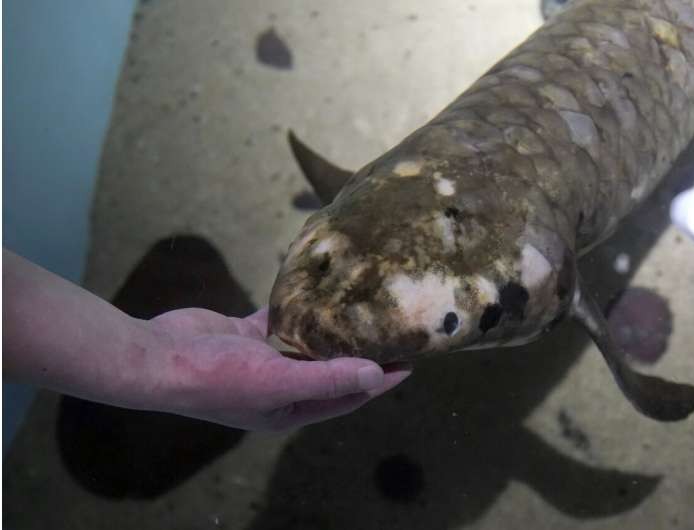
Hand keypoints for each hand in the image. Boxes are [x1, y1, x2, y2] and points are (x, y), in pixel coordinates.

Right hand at [146, 307, 411, 430]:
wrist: (156, 356)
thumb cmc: (216, 378)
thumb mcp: (277, 383)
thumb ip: (327, 379)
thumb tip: (375, 375)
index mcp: (290, 409)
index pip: (347, 395)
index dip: (378, 381)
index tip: (409, 362)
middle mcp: (280, 387)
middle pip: (331, 368)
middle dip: (360, 351)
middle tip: (391, 328)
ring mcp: (262, 360)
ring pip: (306, 342)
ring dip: (330, 327)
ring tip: (363, 306)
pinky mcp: (246, 335)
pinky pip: (280, 320)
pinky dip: (296, 307)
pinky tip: (316, 289)